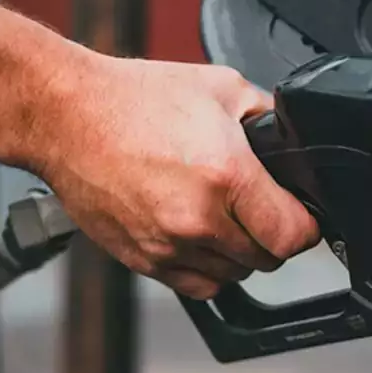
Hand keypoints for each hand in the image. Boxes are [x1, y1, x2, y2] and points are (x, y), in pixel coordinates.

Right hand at [33, 54, 320, 298]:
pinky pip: (196, 285)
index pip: (294, 235)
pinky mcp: (143, 260)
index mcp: (226, 174)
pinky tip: (198, 234)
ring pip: (233, 277)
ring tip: (222, 216)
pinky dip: (206, 268)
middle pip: (266, 259)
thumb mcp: (221, 87)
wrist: (67, 115)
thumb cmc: (135, 99)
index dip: (305, 225)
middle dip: (270, 235)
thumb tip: (293, 144)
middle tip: (257, 207)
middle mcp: (198, 218)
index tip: (299, 214)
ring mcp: (168, 245)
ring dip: (237, 254)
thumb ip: (267, 119)